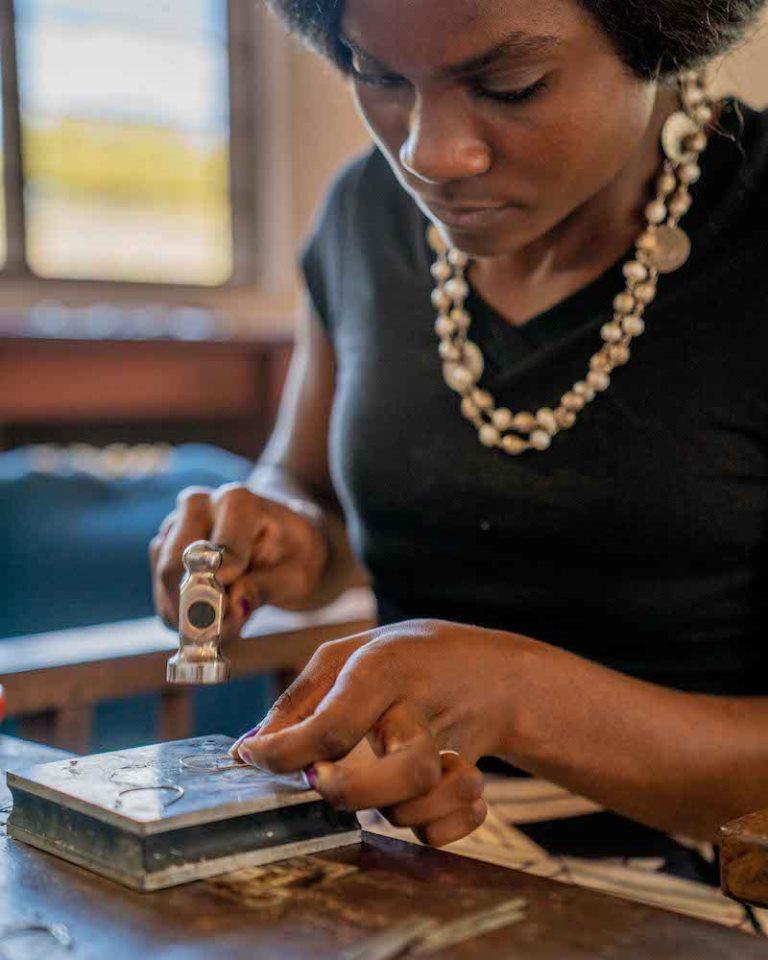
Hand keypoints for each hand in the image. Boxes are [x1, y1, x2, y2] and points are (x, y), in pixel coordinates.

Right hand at [150, 484, 328, 638]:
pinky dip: (181, 614)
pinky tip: (208, 620)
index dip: (220, 583)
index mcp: (237, 501)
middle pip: (175, 564)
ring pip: (164, 581)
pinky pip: (161, 590)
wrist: (283, 538)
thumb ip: (266, 588)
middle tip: (222, 634)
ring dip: (188, 615)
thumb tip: (235, 605)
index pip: (217, 546)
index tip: (231, 609)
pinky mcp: (163, 547)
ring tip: (223, 629)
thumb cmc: (294, 553)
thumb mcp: (296, 574)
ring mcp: (175, 524)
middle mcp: (198, 505)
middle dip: (196, 607)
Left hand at [232, 619, 522, 843]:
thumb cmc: (406, 661)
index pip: (333, 724)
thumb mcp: (349, 655)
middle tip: (322, 782)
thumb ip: (298, 699)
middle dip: (353, 793)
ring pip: (427, 801)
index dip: (283, 753)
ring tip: (379, 787)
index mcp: (385, 669)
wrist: (494, 672)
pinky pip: (453, 826)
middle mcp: (421, 711)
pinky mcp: (479, 783)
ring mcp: (456, 749)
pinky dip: (431, 826)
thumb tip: (247, 748)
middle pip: (405, 771)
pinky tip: (419, 803)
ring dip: (392, 810)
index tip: (254, 758)